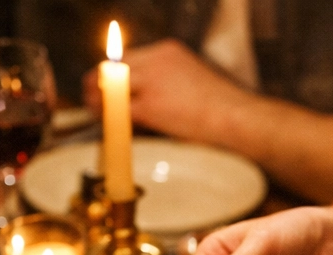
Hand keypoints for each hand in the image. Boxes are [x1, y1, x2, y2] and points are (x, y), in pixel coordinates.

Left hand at [83, 40, 247, 143]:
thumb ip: (168, 82)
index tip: (107, 88)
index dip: (113, 74)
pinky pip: (118, 110)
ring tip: (97, 113)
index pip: (128, 57)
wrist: (238, 119)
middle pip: (113, 67)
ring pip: (110, 87)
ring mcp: (153, 81)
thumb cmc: (224, 109)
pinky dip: (108, 118)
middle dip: (99, 84)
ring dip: (99, 101)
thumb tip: (144, 100)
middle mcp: (157, 59)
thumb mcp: (193, 81)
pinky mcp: (151, 106)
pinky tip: (107, 126)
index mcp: (169, 51)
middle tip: (94, 102)